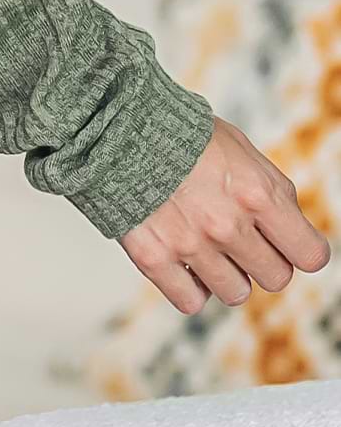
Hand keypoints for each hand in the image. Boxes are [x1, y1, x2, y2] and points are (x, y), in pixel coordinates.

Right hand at [121, 114, 330, 313]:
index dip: (300, 249)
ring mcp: (191, 245)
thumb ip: (272, 190)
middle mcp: (228, 225)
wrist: (116, 126)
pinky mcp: (154, 259)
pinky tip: (182, 260)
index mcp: (257, 193)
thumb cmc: (180, 132)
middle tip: (240, 237)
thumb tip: (290, 229)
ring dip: (226, 273)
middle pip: (276, 277)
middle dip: (262, 259)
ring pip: (236, 293)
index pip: (310, 255)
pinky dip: (189, 286)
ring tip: (206, 244)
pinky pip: (191, 301)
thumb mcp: (239, 148)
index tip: (287, 243)